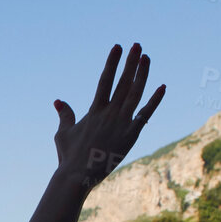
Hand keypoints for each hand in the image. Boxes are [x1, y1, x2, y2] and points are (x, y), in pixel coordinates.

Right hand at [52, 43, 163, 189]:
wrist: (77, 176)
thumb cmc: (68, 157)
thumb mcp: (63, 133)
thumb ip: (65, 115)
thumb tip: (58, 101)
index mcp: (94, 110)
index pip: (105, 80)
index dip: (111, 62)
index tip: (117, 47)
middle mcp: (109, 113)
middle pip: (122, 81)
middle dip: (130, 62)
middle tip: (137, 45)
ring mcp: (121, 123)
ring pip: (135, 93)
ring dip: (142, 74)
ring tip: (146, 58)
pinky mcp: (131, 135)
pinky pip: (145, 114)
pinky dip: (154, 101)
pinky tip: (162, 87)